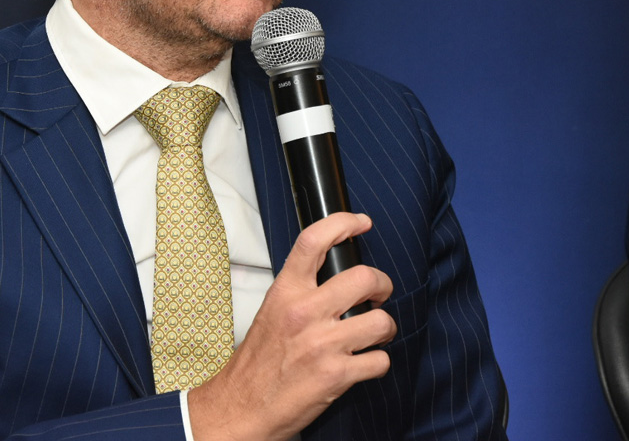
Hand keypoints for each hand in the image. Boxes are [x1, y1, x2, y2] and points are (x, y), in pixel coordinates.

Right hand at [187, 212, 394, 440]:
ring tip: (373, 333)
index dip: (343, 223)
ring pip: (381, 321)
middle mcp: (304, 313)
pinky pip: (380, 360)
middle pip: (364, 277)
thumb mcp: (272, 310)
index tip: (361, 222)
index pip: (314, 241)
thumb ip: (301, 290)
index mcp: (286, 292)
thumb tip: (337, 276)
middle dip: (382, 284)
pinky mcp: (336, 376)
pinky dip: (377, 362)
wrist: (244, 406)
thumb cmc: (258, 361)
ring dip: (384, 328)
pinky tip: (363, 363)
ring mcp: (322, 345)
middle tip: (379, 293)